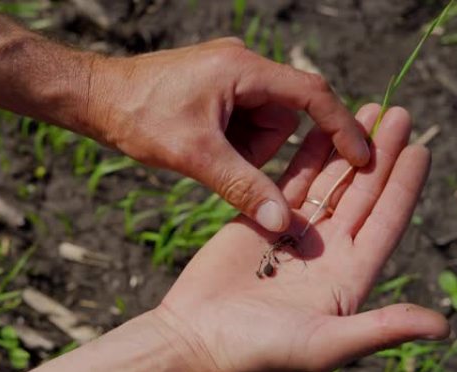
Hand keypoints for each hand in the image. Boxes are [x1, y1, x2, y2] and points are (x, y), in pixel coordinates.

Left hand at [88, 38, 370, 231]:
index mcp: (243, 69)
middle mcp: (241, 64)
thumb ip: (242, 187)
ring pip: (263, 122)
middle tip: (225, 164)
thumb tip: (281, 221)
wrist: (94, 97)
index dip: (341, 127)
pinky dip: (231, 141)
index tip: (361, 158)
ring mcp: (227, 74)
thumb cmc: (138, 116)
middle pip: (284, 115)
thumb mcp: (195, 155)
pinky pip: (243, 119)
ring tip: (205, 154)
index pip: (312, 95)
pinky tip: (201, 147)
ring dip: (245, 148)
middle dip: (262, 149)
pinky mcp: (215, 87)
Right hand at [151, 104, 448, 371]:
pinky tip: (318, 129)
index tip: (419, 150)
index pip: (385, 222)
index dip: (404, 187)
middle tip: (396, 114)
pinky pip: (290, 180)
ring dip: (345, 147)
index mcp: (347, 276)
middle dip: (380, 154)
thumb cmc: (259, 350)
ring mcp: (293, 232)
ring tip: (366, 112)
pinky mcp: (260, 217)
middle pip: (361, 193)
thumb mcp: (326, 344)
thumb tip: (442, 326)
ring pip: (328, 181)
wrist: (198, 338)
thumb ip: (381, 329)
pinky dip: (306, 155)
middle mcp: (326, 250)